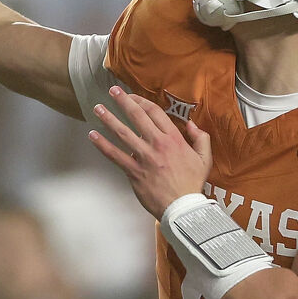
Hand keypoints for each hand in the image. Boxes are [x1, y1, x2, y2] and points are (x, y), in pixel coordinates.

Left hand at [87, 86, 212, 217]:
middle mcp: (157, 144)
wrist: (181, 207)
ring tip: (98, 108)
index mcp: (174, 139)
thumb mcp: (204, 159)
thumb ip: (200, 138)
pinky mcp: (133, 171)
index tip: (132, 96)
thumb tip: (192, 124)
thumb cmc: (192, 184)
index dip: (141, 101)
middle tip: (112, 91)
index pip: (155, 112)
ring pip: (123, 133)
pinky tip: (92, 136)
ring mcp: (144, 157)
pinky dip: (102, 145)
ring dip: (109, 119)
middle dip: (123, 101)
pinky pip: (115, 155)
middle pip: (137, 117)